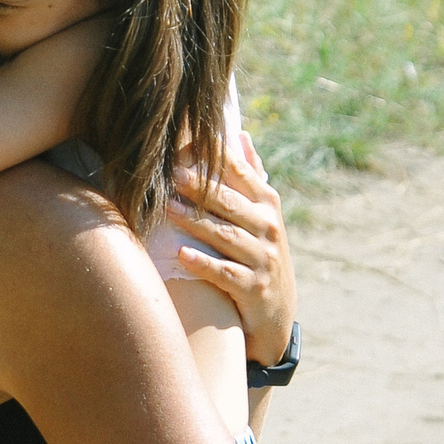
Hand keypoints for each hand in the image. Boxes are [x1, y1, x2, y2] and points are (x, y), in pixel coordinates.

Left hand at [166, 129, 295, 362]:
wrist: (276, 310)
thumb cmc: (261, 252)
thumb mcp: (262, 214)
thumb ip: (251, 175)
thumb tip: (239, 133)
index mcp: (268, 204)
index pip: (240, 173)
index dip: (214, 158)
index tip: (183, 145)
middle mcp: (269, 228)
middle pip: (229, 203)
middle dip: (199, 187)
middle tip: (170, 173)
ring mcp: (263, 259)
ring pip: (225, 236)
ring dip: (195, 222)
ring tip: (167, 208)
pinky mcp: (254, 289)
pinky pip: (225, 273)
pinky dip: (203, 264)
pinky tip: (181, 254)